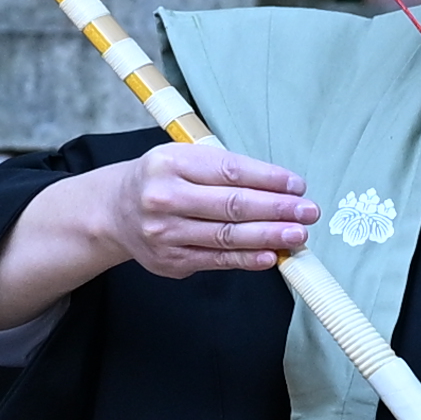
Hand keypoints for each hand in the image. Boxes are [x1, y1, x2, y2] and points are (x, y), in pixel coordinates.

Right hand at [0, 145, 317, 323]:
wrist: (112, 212)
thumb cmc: (161, 179)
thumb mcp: (182, 159)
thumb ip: (224, 169)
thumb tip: (280, 187)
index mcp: (171, 163)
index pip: (229, 171)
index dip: (268, 179)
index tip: (297, 185)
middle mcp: (165, 198)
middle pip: (232, 205)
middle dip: (277, 209)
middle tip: (309, 211)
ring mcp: (166, 233)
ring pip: (227, 236)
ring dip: (269, 236)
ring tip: (299, 234)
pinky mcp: (171, 260)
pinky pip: (217, 260)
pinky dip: (247, 259)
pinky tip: (272, 256)